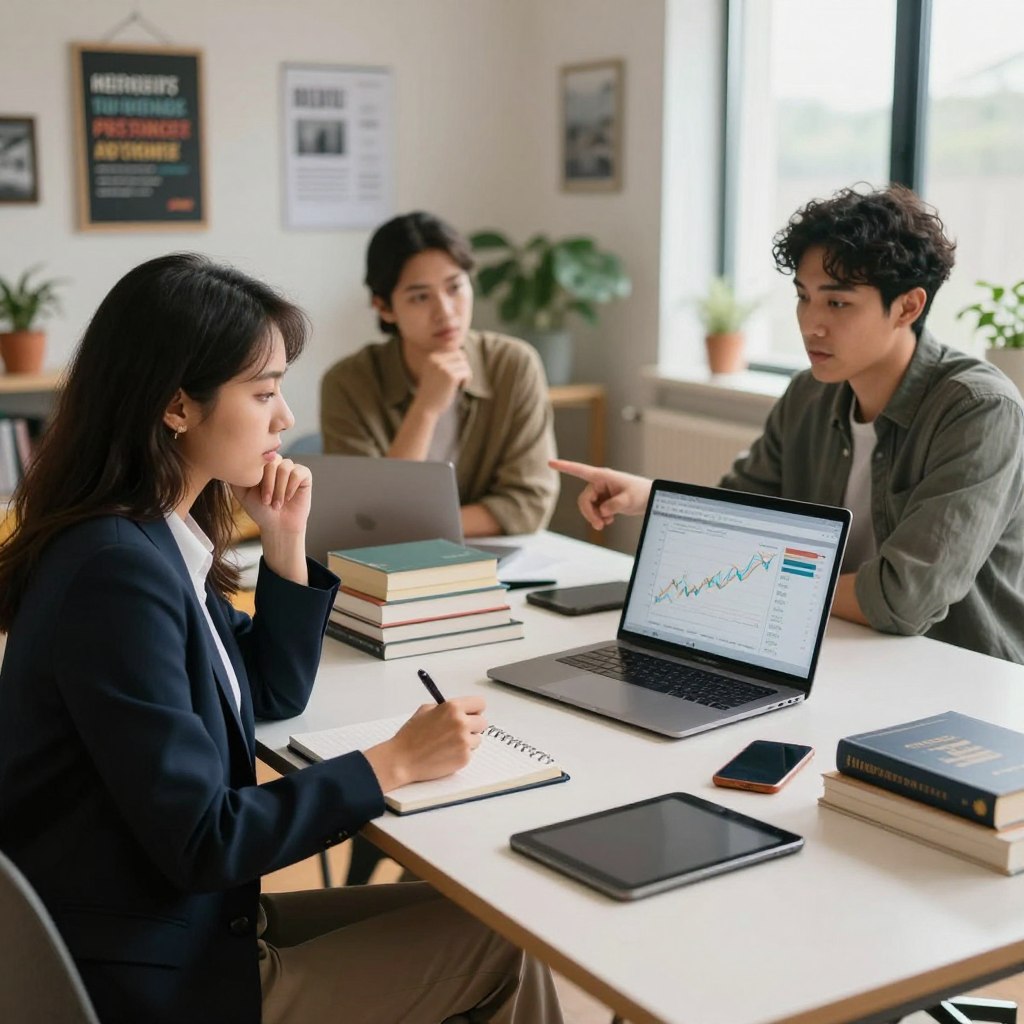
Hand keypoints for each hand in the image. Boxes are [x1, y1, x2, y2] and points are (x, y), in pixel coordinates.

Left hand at [232, 456, 310, 538]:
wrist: (277, 525)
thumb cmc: (259, 509)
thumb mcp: (242, 491)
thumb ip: (236, 474)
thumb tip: (232, 458)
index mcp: (261, 464)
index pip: (259, 458)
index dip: (258, 477)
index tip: (257, 496)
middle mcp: (276, 462)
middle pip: (272, 462)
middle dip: (268, 484)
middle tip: (266, 501)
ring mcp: (290, 467)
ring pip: (285, 468)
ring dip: (279, 489)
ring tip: (277, 504)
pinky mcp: (304, 474)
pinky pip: (298, 473)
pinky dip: (291, 487)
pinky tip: (288, 498)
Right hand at [363, 696, 487, 790]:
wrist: (402, 760)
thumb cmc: (411, 736)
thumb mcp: (425, 710)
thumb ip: (446, 707)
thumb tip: (461, 708)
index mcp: (452, 708)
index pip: (480, 703)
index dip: (475, 710)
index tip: (471, 714)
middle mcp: (461, 723)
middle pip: (482, 722)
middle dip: (472, 726)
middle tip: (459, 731)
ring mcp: (464, 741)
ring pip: (477, 739)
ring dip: (467, 741)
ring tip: (448, 744)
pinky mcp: (464, 757)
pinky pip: (470, 753)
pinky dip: (461, 754)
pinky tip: (446, 754)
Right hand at [413, 349, 471, 416]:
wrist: (425, 408)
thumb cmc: (433, 392)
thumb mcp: (436, 372)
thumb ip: (446, 362)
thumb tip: (463, 353)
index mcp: (431, 357)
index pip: (453, 350)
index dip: (458, 362)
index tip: (456, 375)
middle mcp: (435, 359)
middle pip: (460, 355)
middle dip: (463, 367)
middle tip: (460, 379)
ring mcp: (442, 367)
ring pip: (464, 364)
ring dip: (466, 374)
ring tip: (460, 384)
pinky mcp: (450, 376)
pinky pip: (467, 372)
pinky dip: (467, 380)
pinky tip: (461, 388)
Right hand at [550, 458, 651, 530]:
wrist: (650, 499)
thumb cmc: (641, 493)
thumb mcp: (629, 500)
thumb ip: (614, 505)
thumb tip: (602, 511)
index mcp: (602, 476)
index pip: (579, 470)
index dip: (564, 467)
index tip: (550, 463)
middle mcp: (599, 483)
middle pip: (583, 500)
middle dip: (589, 514)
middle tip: (599, 525)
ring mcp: (601, 493)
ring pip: (588, 507)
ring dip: (595, 517)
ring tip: (607, 523)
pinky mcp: (604, 501)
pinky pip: (594, 511)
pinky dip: (600, 518)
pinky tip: (610, 519)